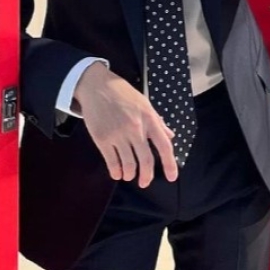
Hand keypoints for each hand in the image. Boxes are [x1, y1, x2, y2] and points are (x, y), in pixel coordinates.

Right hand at [74, 62, 177, 185]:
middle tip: (144, 182)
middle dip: (147, 176)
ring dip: (130, 175)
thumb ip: (157, 122)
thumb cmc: (122, 94)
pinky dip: (116, 172)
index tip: (172, 177)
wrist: (97, 86)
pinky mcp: (103, 139)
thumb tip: (170, 136)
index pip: (164, 146)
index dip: (170, 164)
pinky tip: (117, 173)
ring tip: (129, 175)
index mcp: (149, 119)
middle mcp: (136, 128)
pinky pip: (112, 162)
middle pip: (147, 160)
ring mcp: (119, 134)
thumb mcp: (144, 104)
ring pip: (129, 165)